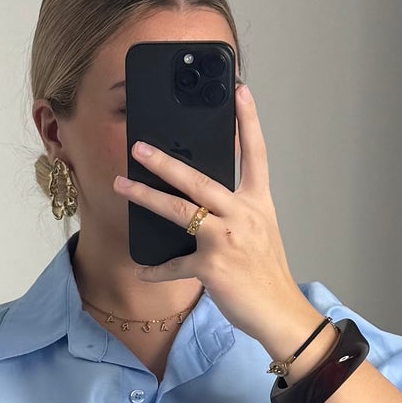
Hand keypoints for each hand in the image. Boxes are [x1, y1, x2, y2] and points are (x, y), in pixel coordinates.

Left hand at [112, 84, 300, 342]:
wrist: (279, 313)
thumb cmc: (266, 274)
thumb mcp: (260, 232)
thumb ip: (235, 212)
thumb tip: (201, 199)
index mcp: (257, 203)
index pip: (256, 154)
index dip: (249, 121)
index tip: (240, 90)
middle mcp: (243, 215)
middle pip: (199, 180)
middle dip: (165, 162)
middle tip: (139, 146)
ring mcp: (227, 240)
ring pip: (180, 212)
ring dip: (147, 198)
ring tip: (122, 186)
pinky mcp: (212, 268)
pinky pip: (175, 265)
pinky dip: (157, 270)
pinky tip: (142, 270)